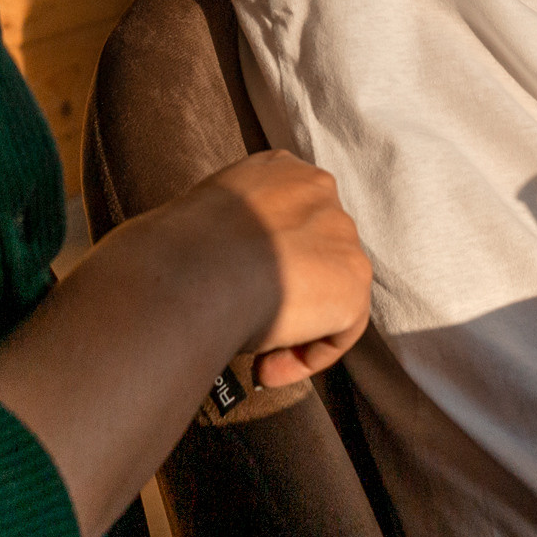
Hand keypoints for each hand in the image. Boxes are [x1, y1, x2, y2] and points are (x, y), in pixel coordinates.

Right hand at [179, 150, 371, 387]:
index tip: (238, 291)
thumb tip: (230, 266)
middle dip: (288, 293)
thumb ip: (235, 232)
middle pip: (315, 253)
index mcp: (279, 167)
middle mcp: (318, 190)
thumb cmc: (182, 249)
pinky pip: (339, 330)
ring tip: (256, 356)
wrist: (199, 265)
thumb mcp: (208, 219)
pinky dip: (307, 356)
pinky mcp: (354, 280)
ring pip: (329, 291)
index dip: (269, 263)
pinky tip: (267, 368)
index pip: (290, 218)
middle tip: (250, 325)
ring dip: (295, 328)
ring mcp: (342, 233)